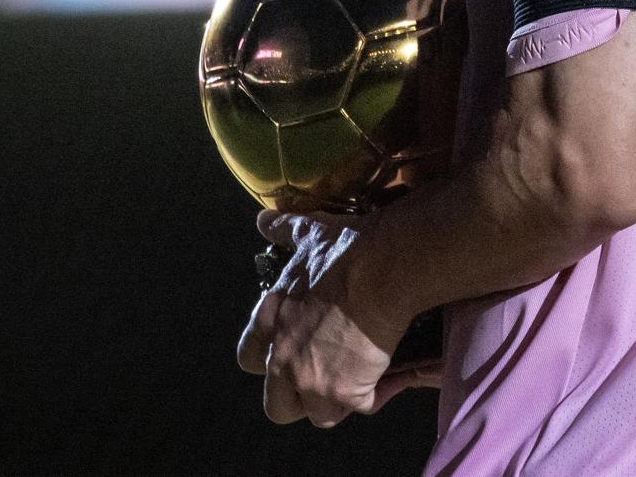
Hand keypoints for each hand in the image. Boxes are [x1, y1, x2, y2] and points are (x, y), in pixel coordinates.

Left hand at [235, 209, 411, 426]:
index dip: (268, 361)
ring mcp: (312, 380)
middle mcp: (283, 359)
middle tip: (323, 380)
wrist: (381, 267)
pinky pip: (361, 407)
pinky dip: (375, 394)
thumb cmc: (346, 249)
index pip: (249, 359)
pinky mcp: (345, 392)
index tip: (289, 354)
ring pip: (318, 415)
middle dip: (298, 398)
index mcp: (270, 323)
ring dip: (337, 401)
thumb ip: (284, 231)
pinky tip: (386, 375)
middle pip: (276, 406)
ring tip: (358, 380)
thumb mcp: (308, 234)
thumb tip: (264, 219)